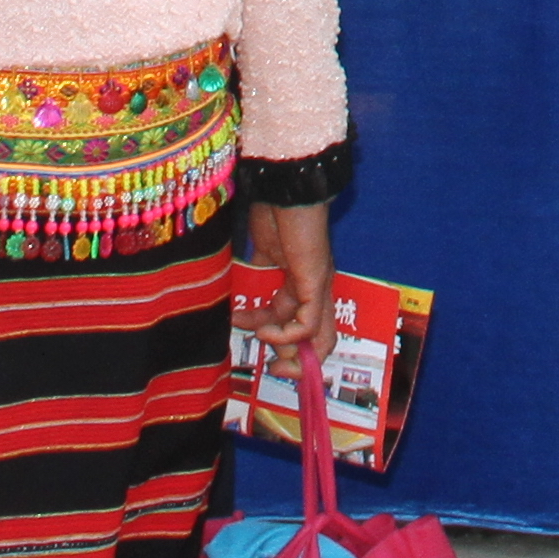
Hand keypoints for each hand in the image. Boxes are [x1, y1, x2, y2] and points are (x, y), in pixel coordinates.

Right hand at [242, 198, 333, 367]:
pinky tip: (263, 330)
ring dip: (288, 353)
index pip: (304, 328)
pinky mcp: (315, 283)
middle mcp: (315, 290)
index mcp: (302, 285)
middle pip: (318, 342)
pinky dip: (286, 336)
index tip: (260, 350)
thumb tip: (239, 313)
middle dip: (292, 362)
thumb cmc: (273, 215)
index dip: (286, 347)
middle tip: (268, 367)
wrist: (284, 190)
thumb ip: (255, 286)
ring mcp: (318, 287)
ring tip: (262, 346)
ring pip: (318, 339)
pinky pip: (307, 324)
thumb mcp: (260, 260)